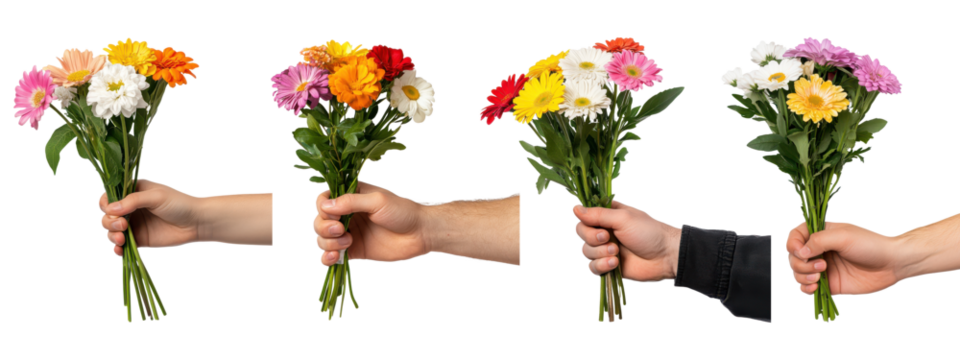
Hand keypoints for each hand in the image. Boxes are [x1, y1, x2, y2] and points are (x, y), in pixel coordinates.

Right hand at [98, 178, 201, 257]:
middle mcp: (130, 208)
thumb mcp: (156, 197)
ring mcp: (133, 224)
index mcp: (132, 192)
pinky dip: (116, 248)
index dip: (105, 204)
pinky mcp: (138, 239)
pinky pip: (121, 245)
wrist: (197, 222)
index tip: (111, 210)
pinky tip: (119, 250)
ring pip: (110, 231)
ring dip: (110, 235)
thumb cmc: (179, 203)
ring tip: (121, 239)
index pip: (108, 197)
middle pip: (106, 215)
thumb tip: (110, 209)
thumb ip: (133, 201)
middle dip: (108, 222)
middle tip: (123, 225)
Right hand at [314, 180, 428, 266]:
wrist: (420, 234)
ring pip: (321, 239)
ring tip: (348, 242)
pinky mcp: (353, 251)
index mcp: (350, 197)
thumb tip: (325, 206)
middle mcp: (346, 214)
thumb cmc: (402, 211)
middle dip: (324, 227)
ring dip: (327, 242)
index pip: (322, 199)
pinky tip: (335, 257)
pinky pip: (330, 256)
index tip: (333, 214)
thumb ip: (351, 202)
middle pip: (318, 221)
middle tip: (341, 230)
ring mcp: (348, 234)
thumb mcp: (377, 201)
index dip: (321, 207)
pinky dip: (326, 258)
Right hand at [573, 200, 680, 282]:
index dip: (585, 222)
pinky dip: (601, 266)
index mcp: (606, 215)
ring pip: (585, 252)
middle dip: (592, 238)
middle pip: (580, 234)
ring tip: (616, 253)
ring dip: (599, 253)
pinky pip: (592, 267)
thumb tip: (573, 208)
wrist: (666, 256)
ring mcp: (605, 249)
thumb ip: (597, 214)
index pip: (583, 216)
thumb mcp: (622, 218)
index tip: (596, 225)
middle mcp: (603, 230)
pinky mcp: (608, 266)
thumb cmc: (648, 231)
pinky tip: (614, 264)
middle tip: (608, 238)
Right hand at [786, 220, 902, 295]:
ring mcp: (822, 267)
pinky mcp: (828, 283)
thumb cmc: (871, 244)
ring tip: (818, 277)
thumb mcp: (843, 237)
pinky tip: (815, 287)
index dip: (792, 244)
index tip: (800, 251)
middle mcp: (819, 250)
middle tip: (821, 266)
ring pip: (797, 272)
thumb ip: (818, 241)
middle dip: (800, 264)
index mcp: (821, 234)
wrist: (892, 264)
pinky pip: (807, 287)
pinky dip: (805, 288)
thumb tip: (799, 252)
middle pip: (793, 257)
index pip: (795, 236)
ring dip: (802, 276)